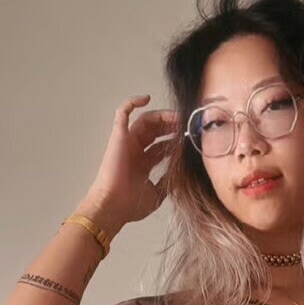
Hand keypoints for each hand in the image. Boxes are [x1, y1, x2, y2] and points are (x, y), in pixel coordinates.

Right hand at [86, 94, 180, 225]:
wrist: (113, 207)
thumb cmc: (130, 205)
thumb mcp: (158, 194)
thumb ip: (168, 181)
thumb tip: (181, 173)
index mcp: (143, 165)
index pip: (162, 147)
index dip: (176, 141)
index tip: (190, 139)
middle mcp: (135, 151)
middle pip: (156, 132)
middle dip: (172, 127)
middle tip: (186, 125)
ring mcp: (127, 143)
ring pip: (145, 121)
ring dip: (161, 116)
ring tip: (177, 117)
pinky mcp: (118, 136)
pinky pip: (122, 113)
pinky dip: (132, 103)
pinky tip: (146, 98)